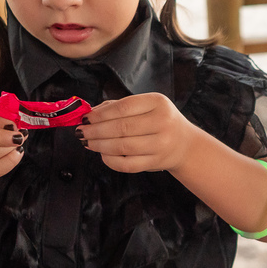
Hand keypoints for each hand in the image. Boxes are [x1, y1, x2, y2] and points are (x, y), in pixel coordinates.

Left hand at [77, 93, 194, 173]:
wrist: (185, 144)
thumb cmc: (159, 122)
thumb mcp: (146, 107)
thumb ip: (118, 107)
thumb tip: (91, 114)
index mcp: (158, 102)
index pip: (124, 107)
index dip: (101, 114)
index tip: (86, 118)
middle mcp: (163, 122)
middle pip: (122, 127)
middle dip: (96, 131)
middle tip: (81, 132)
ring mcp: (161, 144)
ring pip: (123, 146)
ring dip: (100, 145)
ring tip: (88, 142)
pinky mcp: (156, 162)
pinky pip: (128, 164)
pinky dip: (110, 160)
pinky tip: (103, 155)